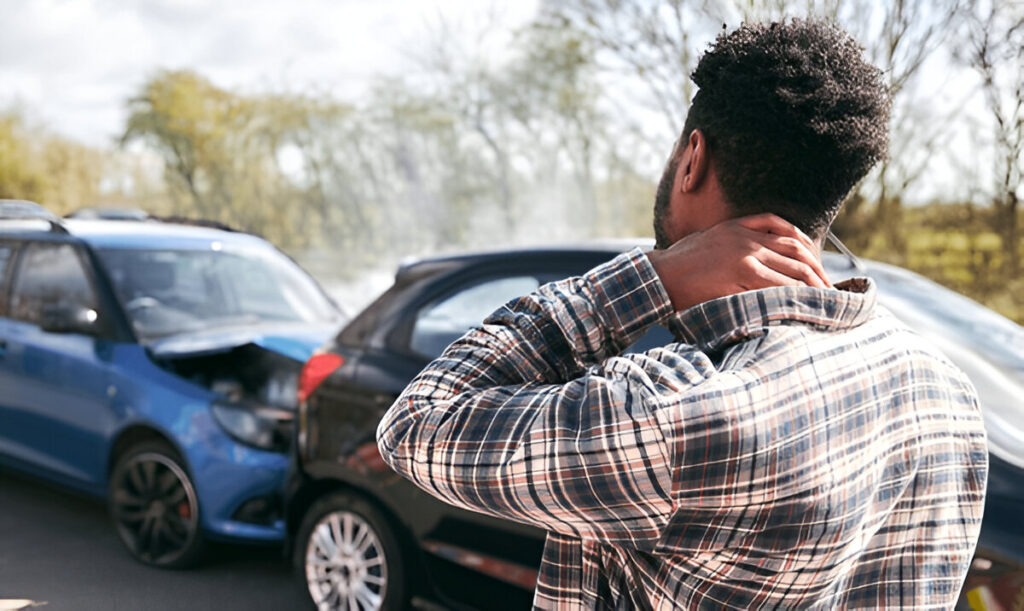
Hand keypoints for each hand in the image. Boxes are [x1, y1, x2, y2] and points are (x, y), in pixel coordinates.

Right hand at [647, 213, 831, 311]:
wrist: (658, 276)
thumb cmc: (678, 265)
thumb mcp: (708, 242)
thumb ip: (732, 243)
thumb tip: (755, 261)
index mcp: (739, 226)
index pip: (786, 231)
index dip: (807, 250)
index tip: (816, 267)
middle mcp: (746, 238)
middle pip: (797, 250)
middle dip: (817, 271)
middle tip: (829, 290)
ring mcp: (745, 255)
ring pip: (792, 268)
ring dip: (812, 286)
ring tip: (824, 301)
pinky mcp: (741, 275)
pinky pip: (777, 285)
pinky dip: (794, 295)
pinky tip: (804, 305)